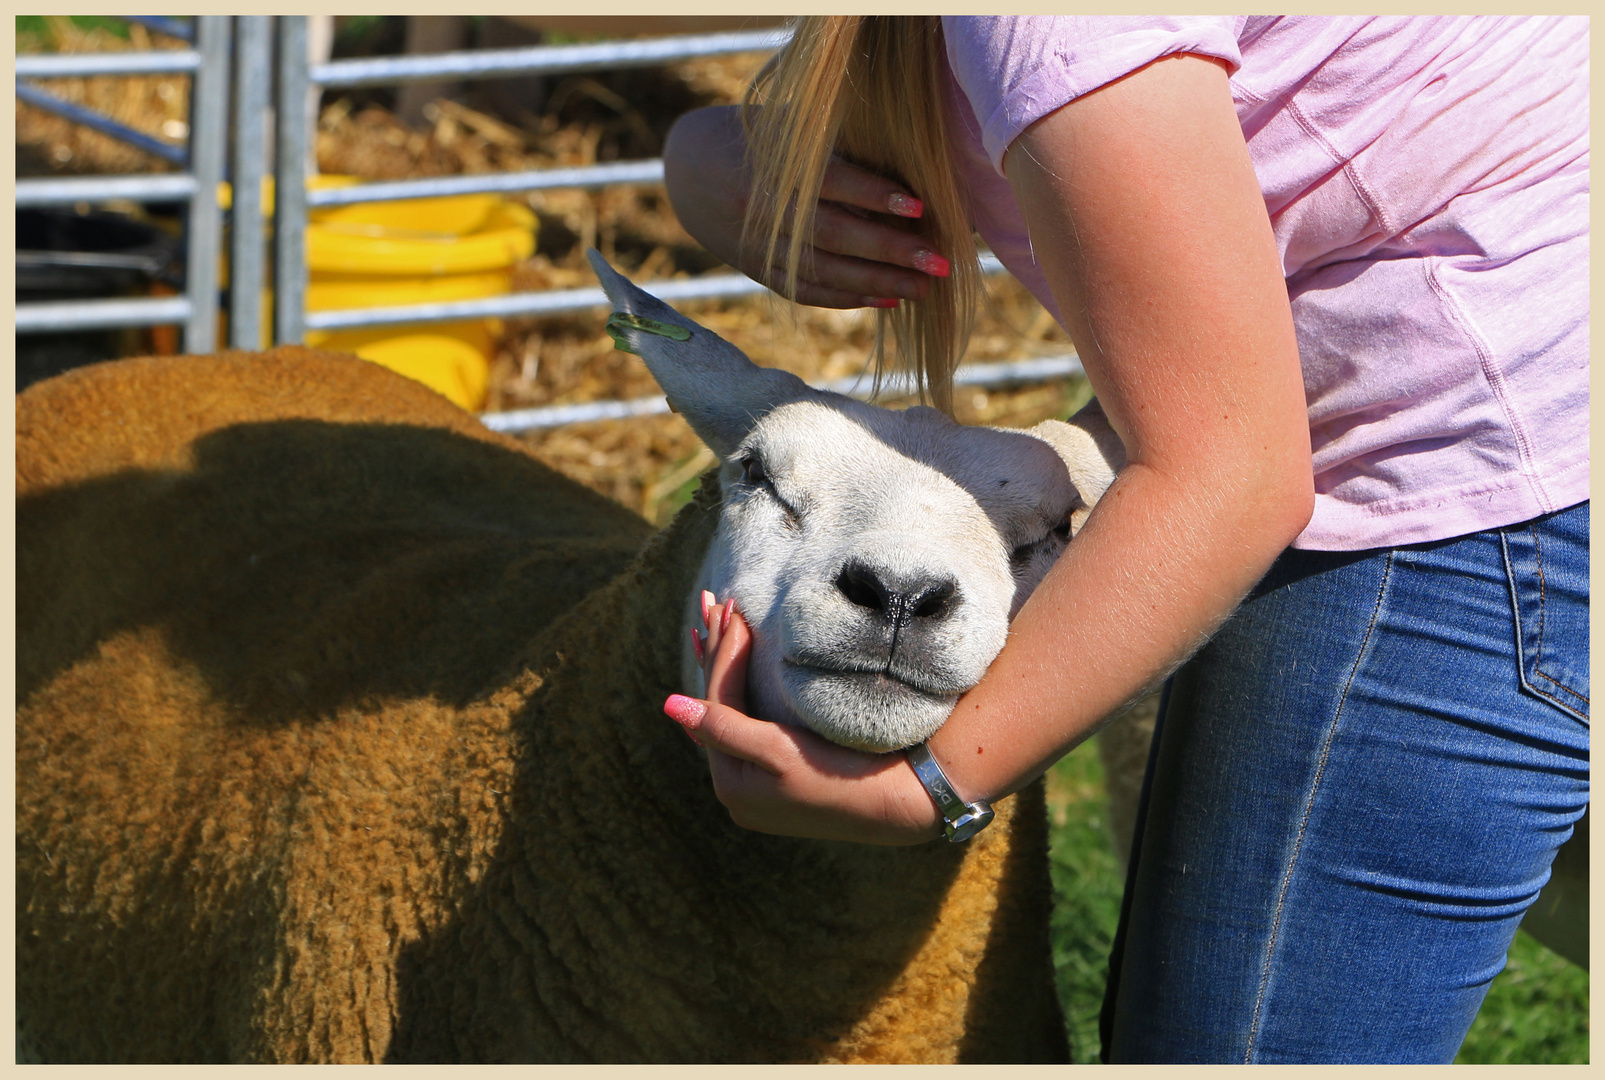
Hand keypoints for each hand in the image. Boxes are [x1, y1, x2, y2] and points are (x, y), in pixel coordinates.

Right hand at [663, 105, 951, 308]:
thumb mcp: (789, 129)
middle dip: (891, 252)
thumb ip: (836, 147)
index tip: (921, 207)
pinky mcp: (760, 271)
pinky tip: (888, 298)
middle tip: (941, 262)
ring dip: (879, 282)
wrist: (689, 171)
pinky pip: (807, 292)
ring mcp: (759, 248)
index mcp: (771, 167)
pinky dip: (849, 298)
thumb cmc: (758, 137)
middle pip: (835, 237)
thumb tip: (907, 167)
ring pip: (825, 273)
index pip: (832, 184)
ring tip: (926, 287)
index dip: (875, 195)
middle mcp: (763, 211)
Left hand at [666, 593, 942, 844]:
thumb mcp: (779, 753)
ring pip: (734, 710)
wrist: (906, 803)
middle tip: (713, 600)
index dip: (723, 651)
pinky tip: (738, 670)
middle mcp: (739, 786)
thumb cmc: (844, 777)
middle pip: (720, 704)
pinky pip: (751, 722)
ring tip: (715, 623)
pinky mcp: (784, 773)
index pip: (717, 701)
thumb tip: (668, 704)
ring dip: (727, 666)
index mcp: (732, 783)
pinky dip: (744, 690)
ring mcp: (761, 780)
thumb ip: (724, 728)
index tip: (732, 605)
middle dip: (717, 652)